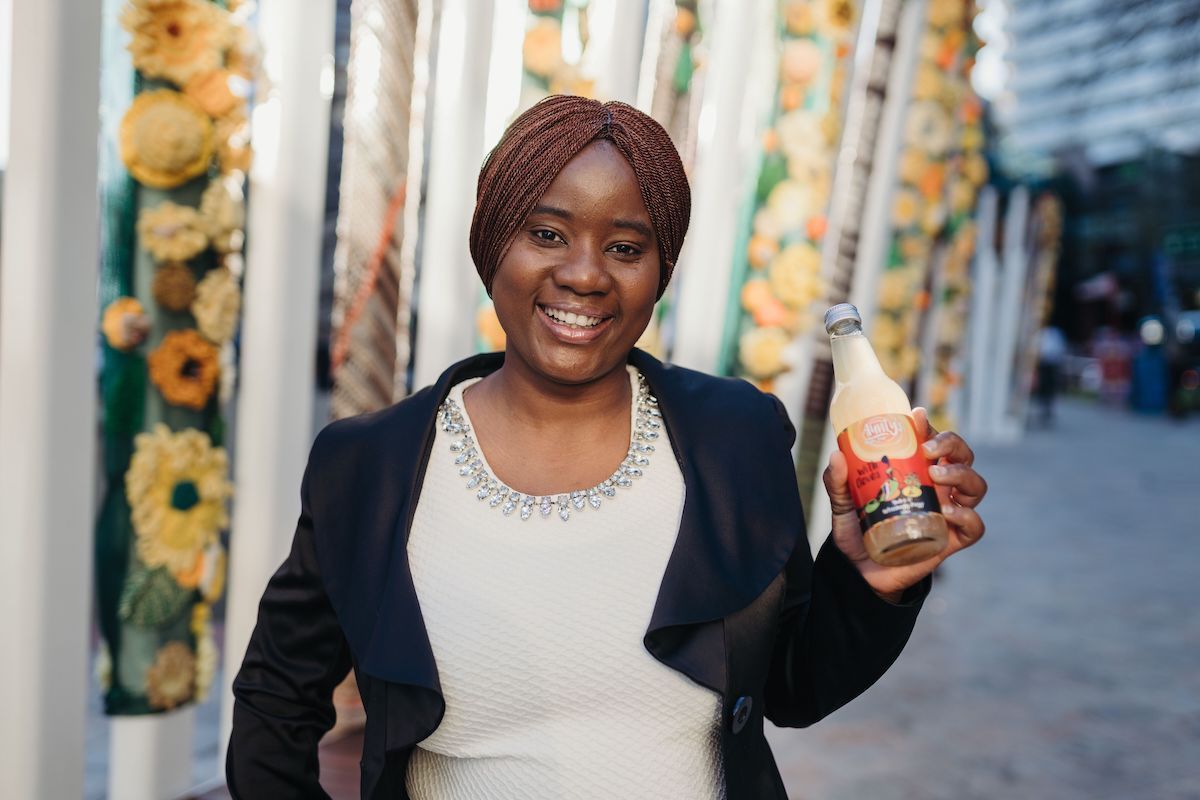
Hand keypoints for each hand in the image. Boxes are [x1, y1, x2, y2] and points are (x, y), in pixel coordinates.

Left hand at [822, 407, 987, 599]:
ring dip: (962, 474)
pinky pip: (975, 526)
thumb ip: (837, 481)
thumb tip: (836, 456)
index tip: (917, 419)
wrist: (860, 572)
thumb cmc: (858, 531)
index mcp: (918, 471)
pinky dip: (967, 516)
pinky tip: (947, 511)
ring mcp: (948, 512)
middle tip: (928, 451)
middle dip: (953, 445)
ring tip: (936, 476)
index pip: (935, 441)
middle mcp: (938, 488)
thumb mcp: (842, 504)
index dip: (932, 428)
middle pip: (964, 456)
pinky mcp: (951, 539)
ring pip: (976, 485)